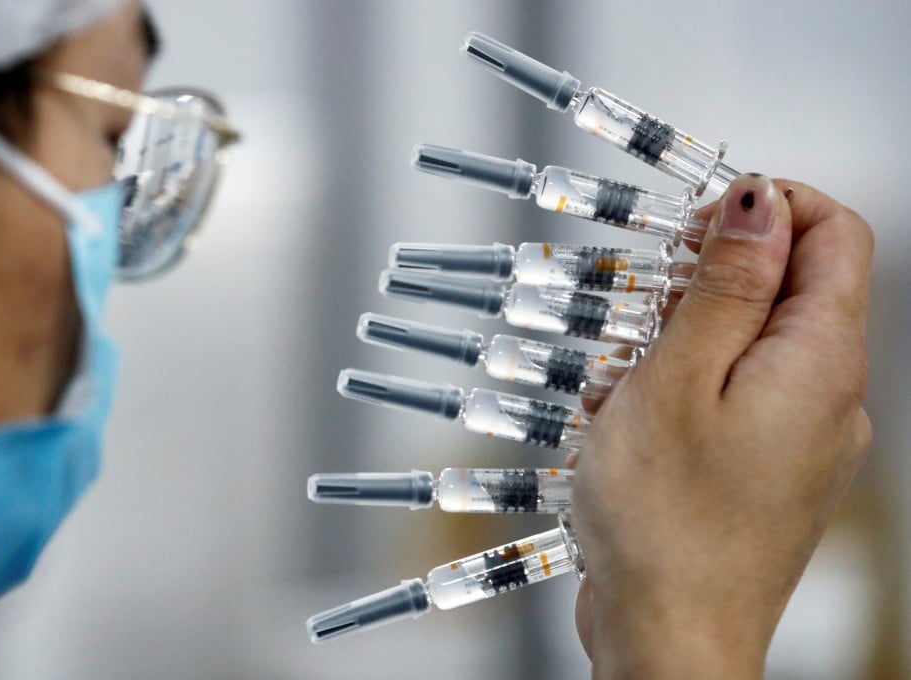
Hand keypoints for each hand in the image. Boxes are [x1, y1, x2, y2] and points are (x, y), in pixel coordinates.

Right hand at [570, 174, 873, 678]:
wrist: (669, 638)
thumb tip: (759, 201)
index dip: (766, 207)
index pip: (834, 231)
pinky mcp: (765, 465)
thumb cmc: (666, 524)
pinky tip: (633, 418)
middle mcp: (828, 395)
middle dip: (708, 279)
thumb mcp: (679, 378)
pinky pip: (734, 394)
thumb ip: (725, 284)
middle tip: (646, 309)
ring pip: (750, 342)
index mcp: (820, 360)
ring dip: (682, 338)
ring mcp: (800, 435)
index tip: (695, 228)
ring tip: (626, 378)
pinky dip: (682, 386)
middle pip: (789, 286)